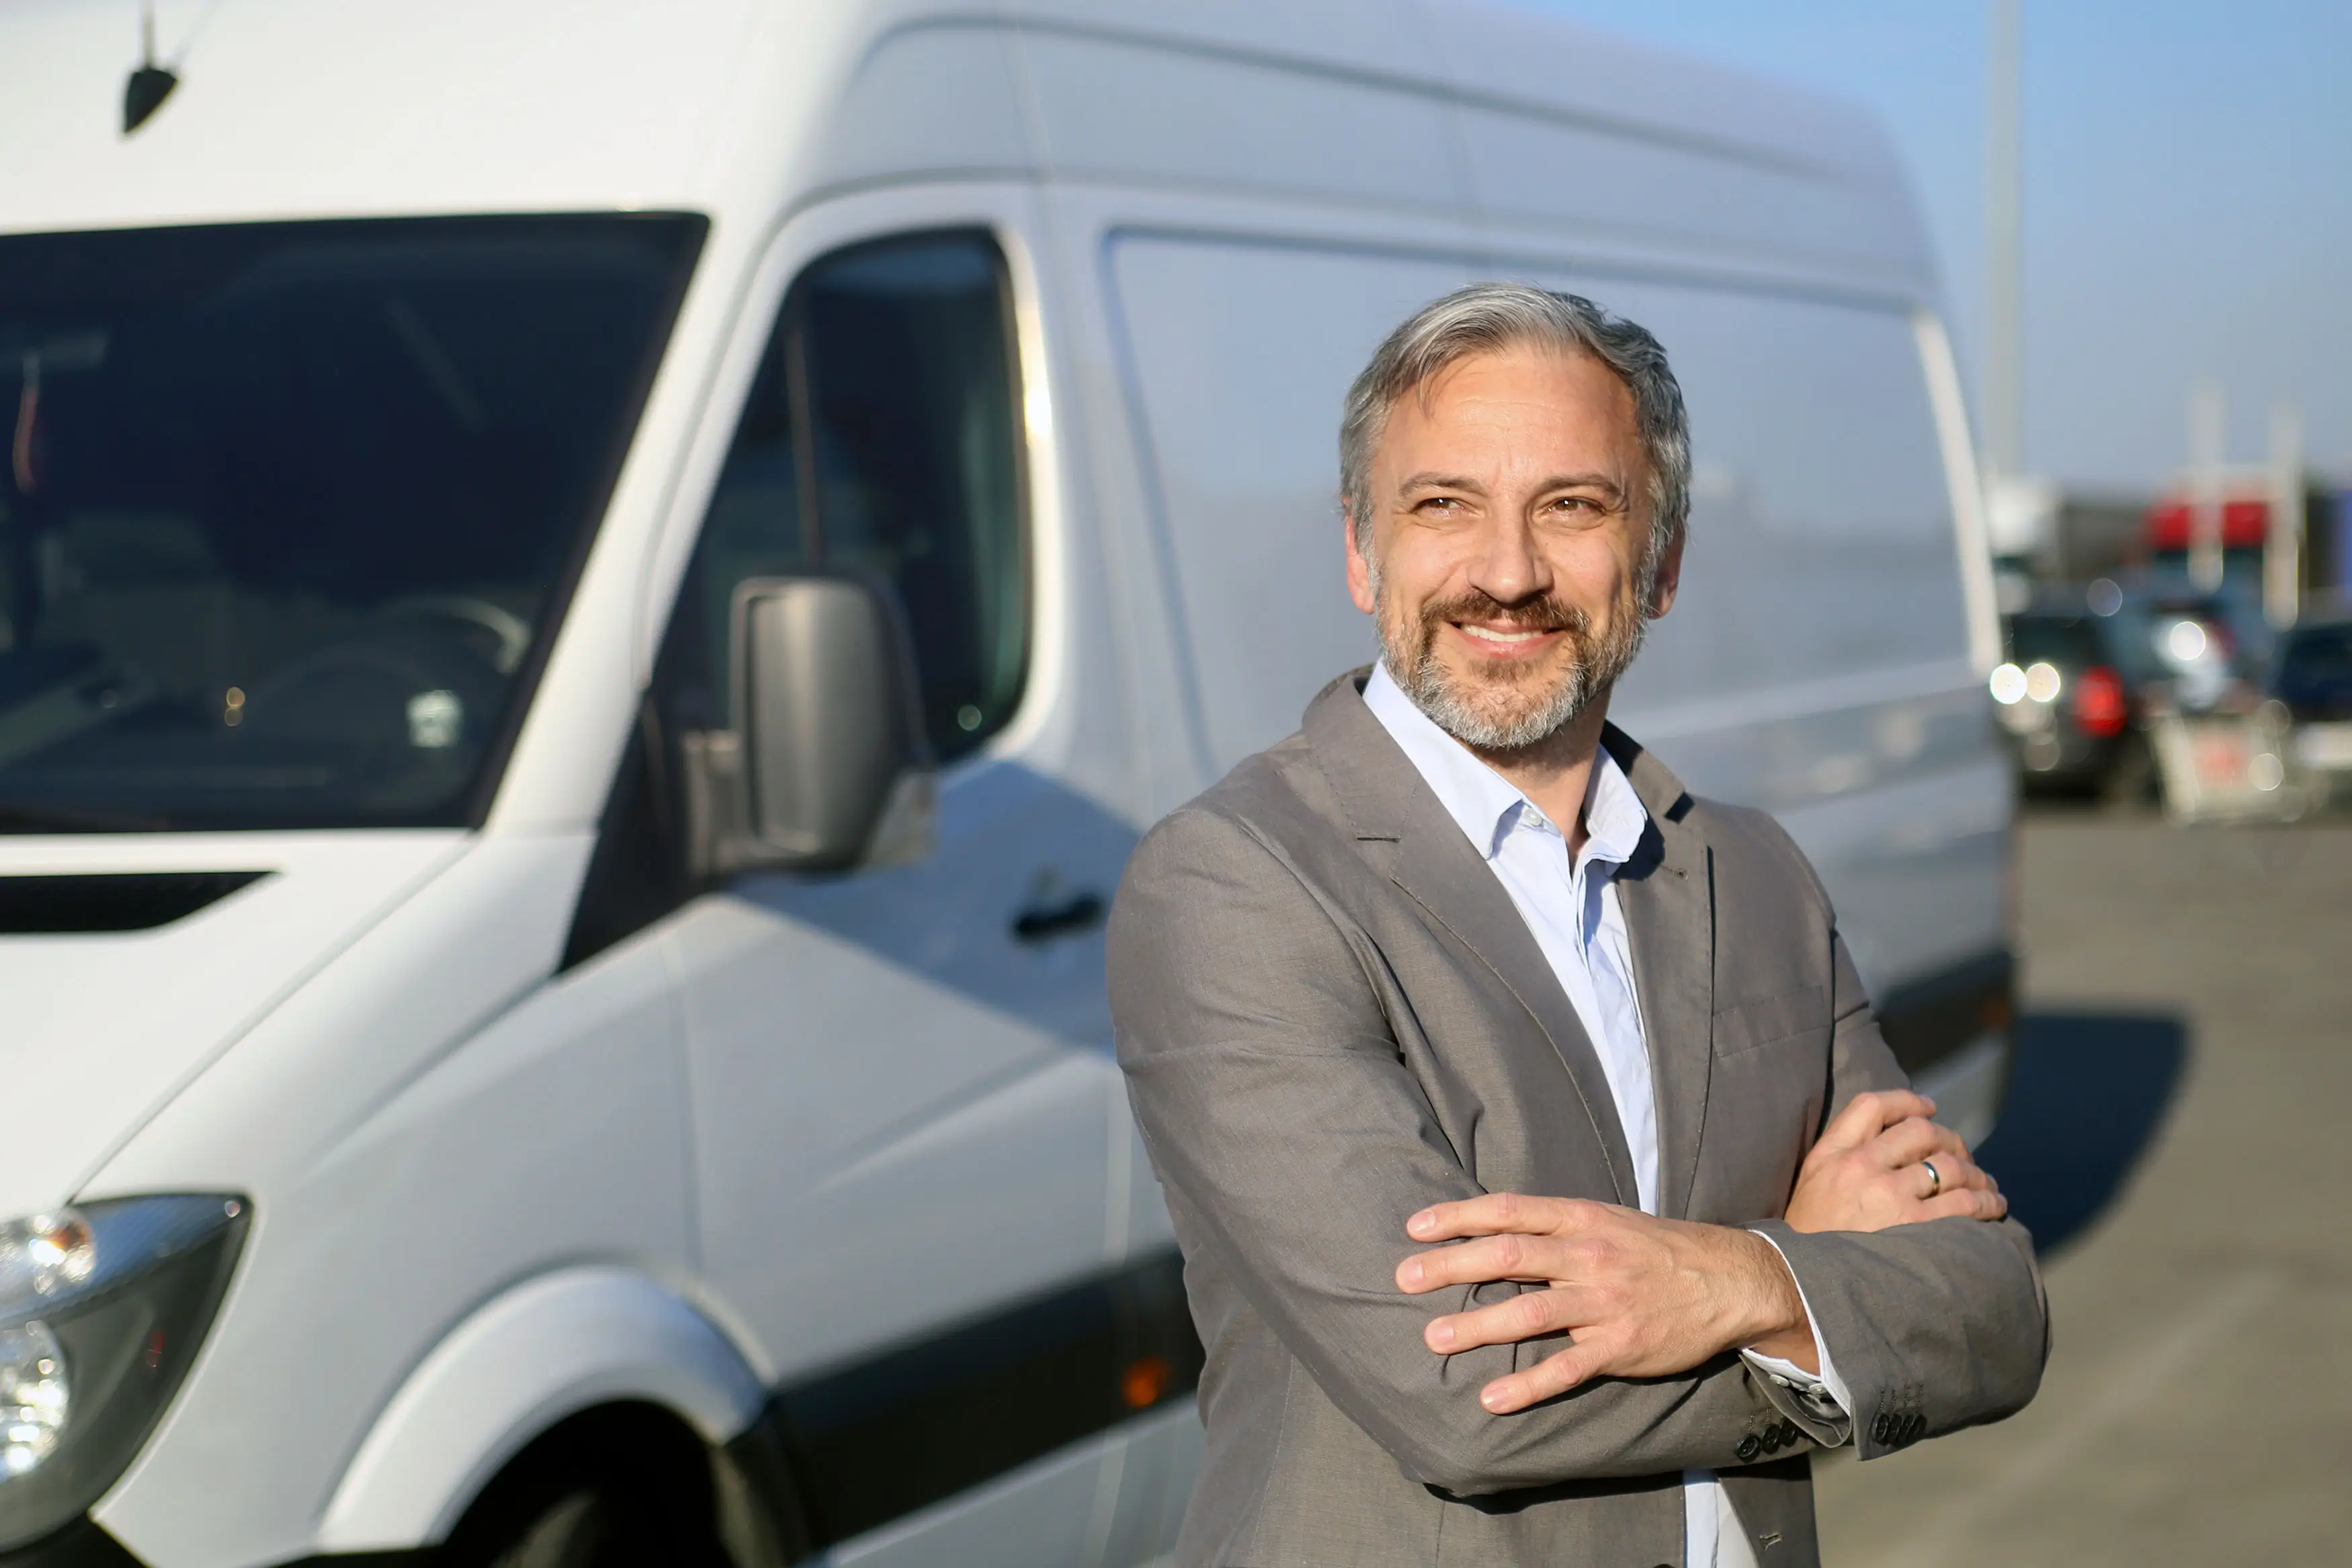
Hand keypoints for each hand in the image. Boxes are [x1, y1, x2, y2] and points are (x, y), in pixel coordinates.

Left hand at [1394, 1194, 1809, 1412]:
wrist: (1730, 1280)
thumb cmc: (1655, 1248)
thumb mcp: (1606, 1220)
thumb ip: (1554, 1225)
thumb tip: (1492, 1226)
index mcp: (1581, 1220)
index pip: (1510, 1212)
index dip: (1459, 1217)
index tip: (1415, 1227)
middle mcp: (1588, 1257)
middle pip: (1509, 1256)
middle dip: (1452, 1265)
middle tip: (1404, 1278)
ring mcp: (1604, 1304)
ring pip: (1531, 1314)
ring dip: (1478, 1326)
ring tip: (1434, 1337)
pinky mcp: (1620, 1347)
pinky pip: (1567, 1369)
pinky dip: (1528, 1386)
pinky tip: (1492, 1399)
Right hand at [1784, 1090, 2006, 1233]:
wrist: (1801, 1287)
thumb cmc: (1811, 1240)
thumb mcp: (1812, 1186)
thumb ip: (1842, 1159)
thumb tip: (1892, 1145)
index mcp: (1831, 1154)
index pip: (1872, 1106)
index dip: (1907, 1101)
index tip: (1929, 1107)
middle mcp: (1859, 1166)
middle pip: (1920, 1131)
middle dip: (1950, 1139)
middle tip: (1962, 1156)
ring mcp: (1887, 1194)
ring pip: (1950, 1165)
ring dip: (1975, 1173)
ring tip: (1984, 1185)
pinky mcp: (1913, 1225)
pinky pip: (1965, 1202)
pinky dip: (1986, 1201)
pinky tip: (1992, 1206)